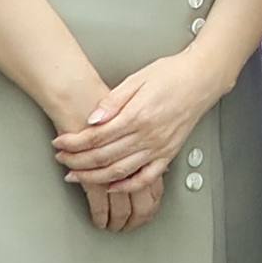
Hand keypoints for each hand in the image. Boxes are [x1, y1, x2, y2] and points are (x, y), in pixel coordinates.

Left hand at [53, 47, 223, 223]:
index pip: (96, 137)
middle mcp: (148, 136)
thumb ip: (113, 101)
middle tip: (62, 160)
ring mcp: (159, 148)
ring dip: (94, 177)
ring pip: (120, 172)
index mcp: (137, 116)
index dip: (74, 142)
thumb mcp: (137, 79)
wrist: (201, 79)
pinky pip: (146, 178)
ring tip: (77, 176)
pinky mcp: (168, 154)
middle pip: (103, 157)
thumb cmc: (171, 75)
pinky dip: (127, 186)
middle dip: (77, 161)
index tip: (60, 143)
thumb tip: (92, 119)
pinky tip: (112, 187)